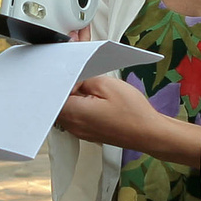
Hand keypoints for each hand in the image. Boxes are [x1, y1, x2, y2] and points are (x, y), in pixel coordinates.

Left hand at [52, 75, 200, 165]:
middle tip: (78, 70)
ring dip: (74, 92)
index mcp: (73, 113)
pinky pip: (77, 114)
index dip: (58, 76)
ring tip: (88, 80)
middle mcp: (72, 125)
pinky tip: (93, 93)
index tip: (65, 66)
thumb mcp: (107, 84)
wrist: (149, 134)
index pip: (52, 93)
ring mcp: (80, 131)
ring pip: (68, 106)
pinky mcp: (88, 132)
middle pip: (58, 99)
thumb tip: (74, 78)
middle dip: (66, 82)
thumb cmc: (132, 113)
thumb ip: (83, 79)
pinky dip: (81, 102)